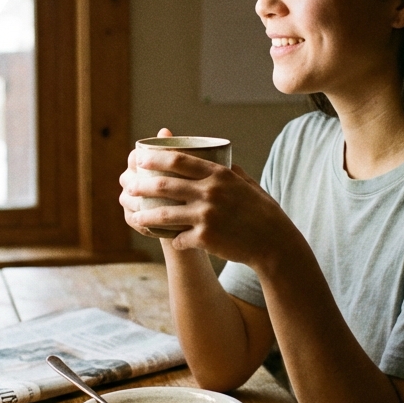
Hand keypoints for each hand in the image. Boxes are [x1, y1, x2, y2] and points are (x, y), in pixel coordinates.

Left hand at [124, 135, 297, 270]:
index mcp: (219, 175)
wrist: (274, 243)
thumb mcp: (249, 185)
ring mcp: (206, 215)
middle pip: (165, 185)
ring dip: (146, 216)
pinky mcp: (205, 238)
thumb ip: (232, 173)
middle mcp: (210, 192)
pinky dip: (174, 240)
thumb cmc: (263, 213)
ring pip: (165, 214)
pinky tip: (170, 241)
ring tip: (134, 217)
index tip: (140, 159)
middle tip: (130, 187)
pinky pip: (180, 239)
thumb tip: (221, 161)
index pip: (180, 161)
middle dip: (142, 185)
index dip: (156, 159)